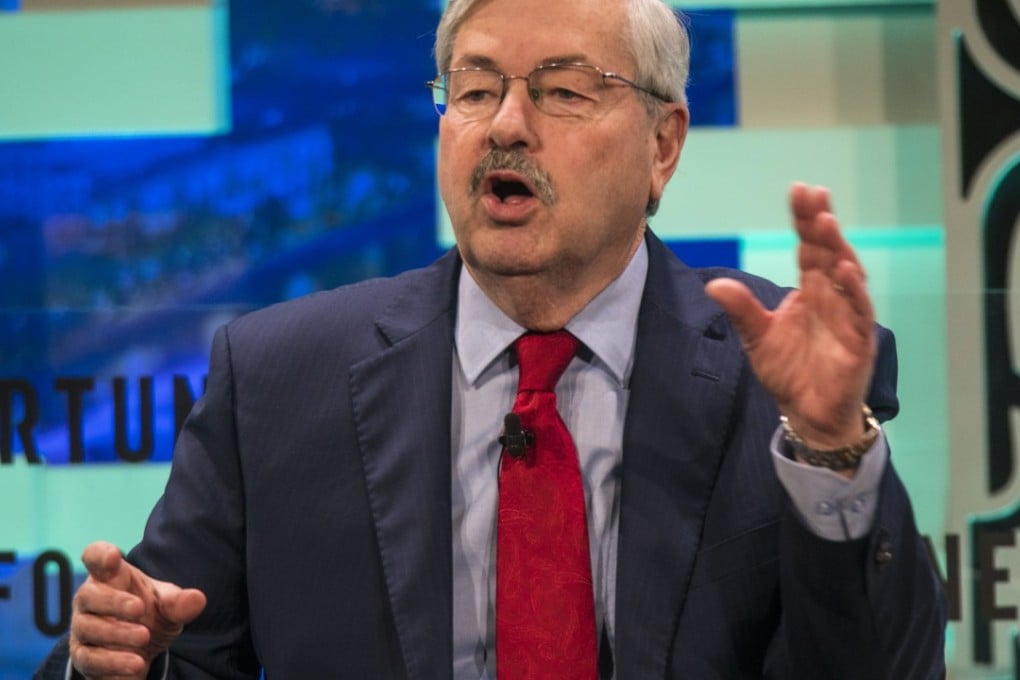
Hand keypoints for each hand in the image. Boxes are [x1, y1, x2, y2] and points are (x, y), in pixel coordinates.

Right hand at [69, 541, 206, 678]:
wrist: (140, 652)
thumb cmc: (150, 615)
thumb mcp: (168, 607)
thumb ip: (178, 602)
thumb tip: (197, 599)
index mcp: (110, 577)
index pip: (95, 557)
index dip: (100, 554)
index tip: (113, 556)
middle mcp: (90, 600)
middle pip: (89, 595)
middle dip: (114, 602)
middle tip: (140, 609)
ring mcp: (83, 628)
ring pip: (89, 628)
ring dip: (117, 634)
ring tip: (144, 638)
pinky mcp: (83, 656)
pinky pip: (91, 659)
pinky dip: (113, 662)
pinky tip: (135, 664)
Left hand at [705, 182, 875, 450]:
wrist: (808, 413)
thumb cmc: (789, 371)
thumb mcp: (757, 337)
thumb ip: (741, 309)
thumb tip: (713, 284)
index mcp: (810, 291)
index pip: (808, 247)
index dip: (805, 220)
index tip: (800, 190)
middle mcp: (832, 297)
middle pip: (828, 252)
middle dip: (821, 223)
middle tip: (813, 195)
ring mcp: (848, 316)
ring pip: (847, 275)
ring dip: (838, 248)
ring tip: (826, 222)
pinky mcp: (859, 340)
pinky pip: (860, 310)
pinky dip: (855, 290)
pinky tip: (844, 269)